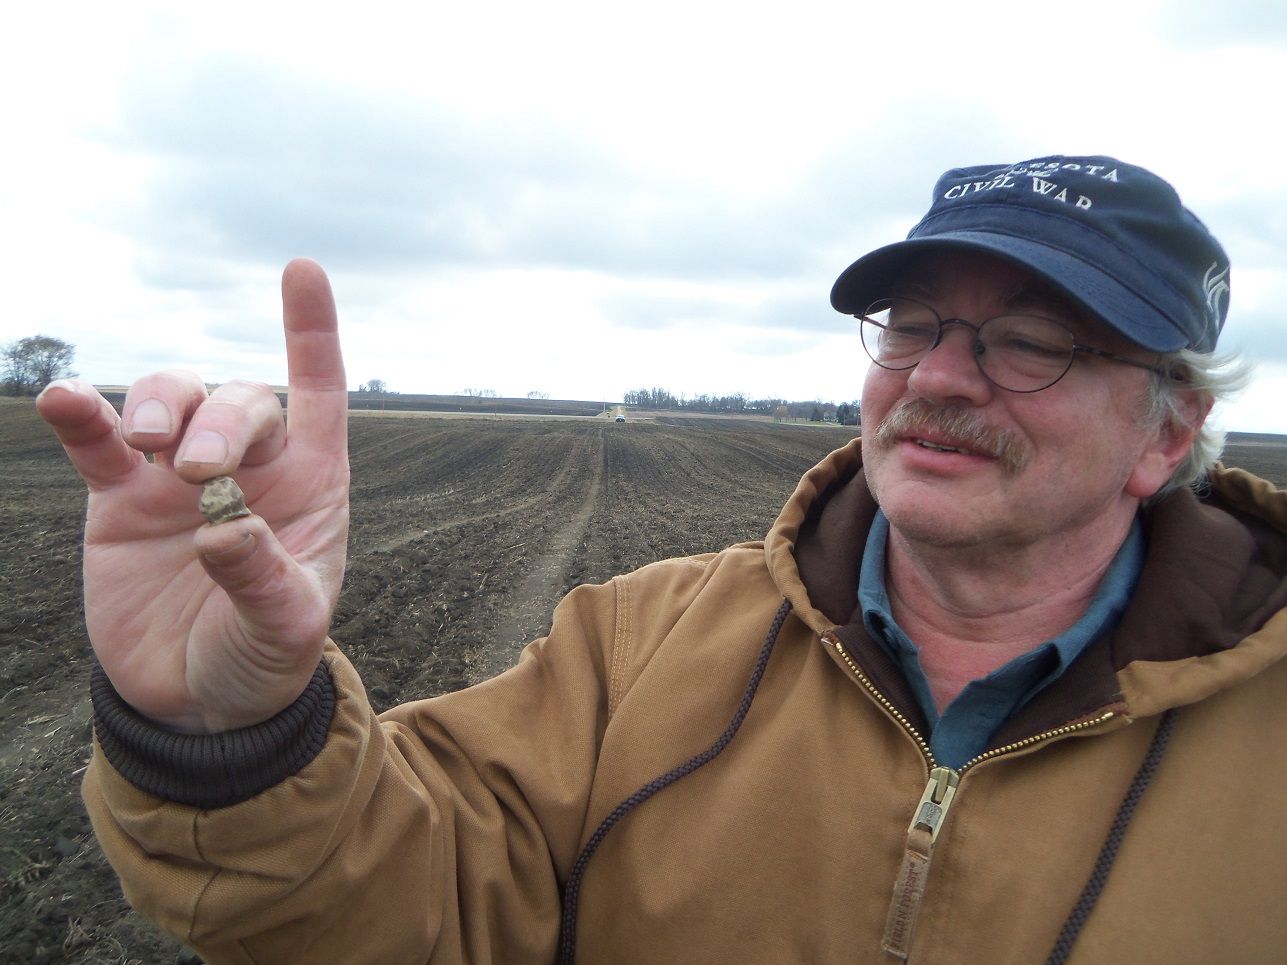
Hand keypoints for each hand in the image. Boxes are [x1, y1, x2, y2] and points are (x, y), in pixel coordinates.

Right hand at [38, 260, 349, 732]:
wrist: (198, 703)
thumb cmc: (264, 656)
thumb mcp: (286, 629)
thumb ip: (265, 579)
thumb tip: (226, 527)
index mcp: (310, 486)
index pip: (318, 394)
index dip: (311, 334)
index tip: (302, 270)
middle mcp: (249, 467)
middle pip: (238, 399)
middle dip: (218, 418)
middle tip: (196, 471)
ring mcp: (179, 477)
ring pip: (170, 399)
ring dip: (157, 404)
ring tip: (149, 446)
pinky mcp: (121, 500)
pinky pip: (97, 442)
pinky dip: (81, 416)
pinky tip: (63, 401)